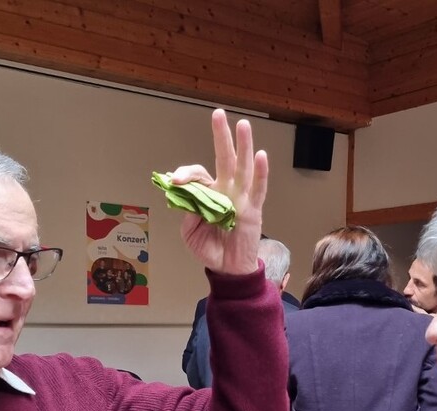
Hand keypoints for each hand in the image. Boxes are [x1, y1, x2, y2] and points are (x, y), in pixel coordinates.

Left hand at [171, 108, 266, 275]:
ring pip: (243, 168)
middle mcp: (226, 191)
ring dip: (244, 146)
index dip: (186, 175)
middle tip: (218, 114)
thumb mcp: (190, 233)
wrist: (228, 269)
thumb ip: (188, 213)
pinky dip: (261, 173)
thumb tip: (188, 196)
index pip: (198, 176)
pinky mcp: (254, 210)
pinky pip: (259, 189)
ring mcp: (241, 198)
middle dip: (221, 136)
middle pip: (224, 159)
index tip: (175, 181)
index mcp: (208, 195)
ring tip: (243, 125)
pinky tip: (260, 156)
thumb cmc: (210, 249)